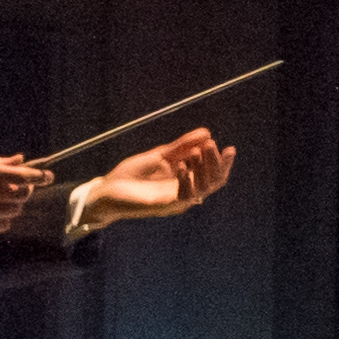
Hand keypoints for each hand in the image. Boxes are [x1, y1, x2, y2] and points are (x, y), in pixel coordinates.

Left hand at [65, 126, 231, 236]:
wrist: (108, 190)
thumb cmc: (132, 175)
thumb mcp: (159, 155)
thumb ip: (181, 146)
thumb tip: (206, 132)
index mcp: (186, 180)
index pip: (213, 174)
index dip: (223, 163)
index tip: (229, 148)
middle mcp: (185, 192)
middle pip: (213, 182)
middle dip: (216, 163)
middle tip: (211, 145)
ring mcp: (176, 201)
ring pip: (202, 189)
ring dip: (203, 169)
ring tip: (197, 151)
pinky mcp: (165, 206)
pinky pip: (184, 196)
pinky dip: (185, 180)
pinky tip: (181, 166)